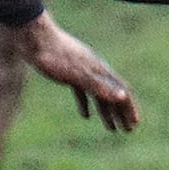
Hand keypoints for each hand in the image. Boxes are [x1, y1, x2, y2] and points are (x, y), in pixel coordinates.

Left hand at [0, 12, 139, 132]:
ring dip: (106, 112)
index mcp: (99, 71)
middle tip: (127, 131)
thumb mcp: (77, 74)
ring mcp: (82, 71)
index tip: (135, 124)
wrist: (33, 38)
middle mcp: (95, 70)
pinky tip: (85, 115)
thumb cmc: (54, 57)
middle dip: (121, 113)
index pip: (121, 91)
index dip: (129, 108)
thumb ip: (99, 86)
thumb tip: (122, 96)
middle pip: (113, 94)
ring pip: (99, 94)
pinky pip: (83, 91)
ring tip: (111, 128)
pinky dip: (86, 104)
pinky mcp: (68, 72)